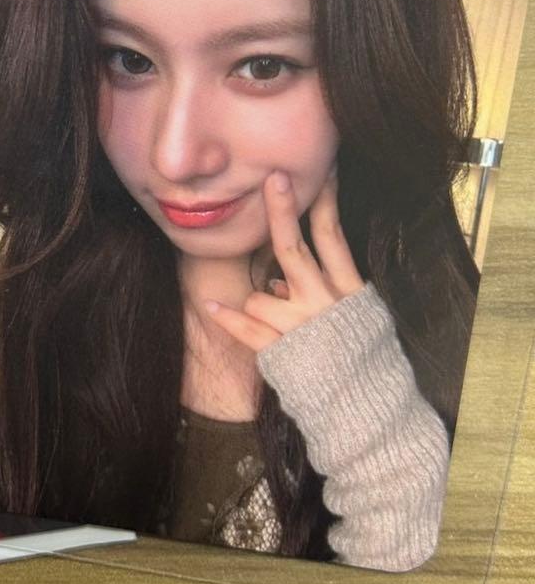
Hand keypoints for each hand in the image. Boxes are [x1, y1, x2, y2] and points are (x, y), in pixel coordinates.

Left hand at [204, 170, 363, 351]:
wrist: (371, 414)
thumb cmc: (362, 359)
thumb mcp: (359, 317)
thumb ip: (325, 289)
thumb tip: (285, 274)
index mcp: (348, 291)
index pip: (333, 237)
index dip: (325, 202)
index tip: (320, 169)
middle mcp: (325, 304)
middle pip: (294, 248)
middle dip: (282, 211)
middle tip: (273, 178)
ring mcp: (303, 329)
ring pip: (260, 294)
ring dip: (262, 305)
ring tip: (284, 327)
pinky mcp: (283, 353)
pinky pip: (246, 327)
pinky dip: (228, 318)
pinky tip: (212, 304)